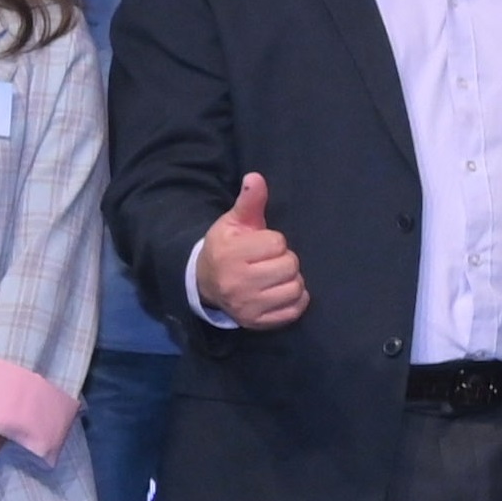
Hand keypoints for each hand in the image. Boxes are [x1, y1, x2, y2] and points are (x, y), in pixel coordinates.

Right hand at [196, 170, 306, 327]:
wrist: (206, 283)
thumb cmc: (227, 247)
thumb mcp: (234, 222)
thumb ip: (249, 201)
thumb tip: (256, 177)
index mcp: (231, 255)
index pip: (277, 243)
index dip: (274, 241)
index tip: (261, 245)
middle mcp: (238, 283)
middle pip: (290, 265)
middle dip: (285, 260)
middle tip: (270, 261)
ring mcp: (248, 306)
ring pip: (295, 288)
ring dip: (292, 280)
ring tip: (276, 276)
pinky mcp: (257, 322)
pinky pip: (293, 311)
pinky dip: (295, 300)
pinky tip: (281, 291)